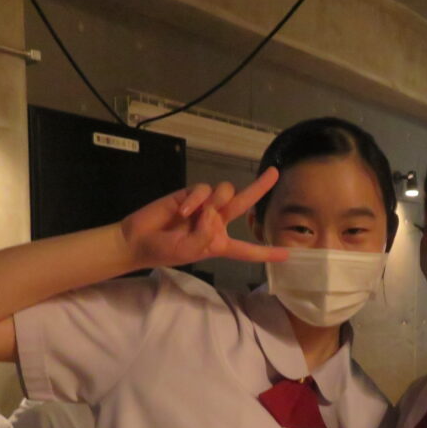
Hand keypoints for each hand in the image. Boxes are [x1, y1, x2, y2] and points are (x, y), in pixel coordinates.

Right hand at [120, 168, 287, 269]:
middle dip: (260, 187)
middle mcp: (216, 223)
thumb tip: (214, 214)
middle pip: (243, 204)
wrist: (138, 238)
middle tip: (275, 173)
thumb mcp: (190, 252)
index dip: (267, 253)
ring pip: (224, 193)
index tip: (288, 255)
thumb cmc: (165, 250)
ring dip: (215, 202)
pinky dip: (196, 200)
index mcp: (220, 244)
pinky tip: (182, 211)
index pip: (247, 250)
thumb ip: (206, 236)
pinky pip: (203, 190)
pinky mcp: (191, 194)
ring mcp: (204, 207)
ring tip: (196, 214)